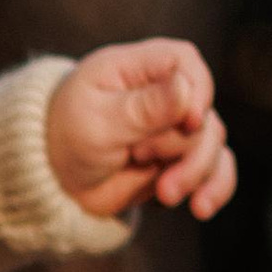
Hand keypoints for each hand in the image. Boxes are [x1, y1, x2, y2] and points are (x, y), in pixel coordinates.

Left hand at [46, 38, 233, 222]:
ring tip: (165, 194)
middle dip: (183, 146)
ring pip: (212, 143)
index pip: (184, 62)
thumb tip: (186, 90)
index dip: (195, 90)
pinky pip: (217, 169)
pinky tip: (201, 209)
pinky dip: (215, 187)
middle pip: (202, 112)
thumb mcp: (97, 123)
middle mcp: (162, 93)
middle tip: (140, 159)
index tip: (188, 122)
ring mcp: (174, 128)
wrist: (54, 181)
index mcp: (135, 69)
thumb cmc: (66, 138)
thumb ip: (143, 108)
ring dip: (196, 173)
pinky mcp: (180, 160)